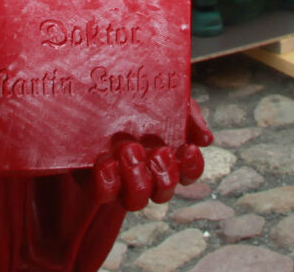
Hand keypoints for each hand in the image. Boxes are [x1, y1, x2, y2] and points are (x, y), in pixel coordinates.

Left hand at [90, 103, 213, 211]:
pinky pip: (103, 195)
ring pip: (136, 202)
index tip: (186, 148)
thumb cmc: (129, 97)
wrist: (87, 91)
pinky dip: (108, 183)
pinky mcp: (92, 178)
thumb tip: (206, 139)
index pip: (187, 174)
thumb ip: (186, 113)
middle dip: (163, 176)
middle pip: (163, 193)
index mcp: (163, 155)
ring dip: (137, 180)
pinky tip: (106, 162)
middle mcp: (144, 172)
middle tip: (156, 151)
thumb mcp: (162, 97)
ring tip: (129, 150)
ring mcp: (118, 179)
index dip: (192, 168)